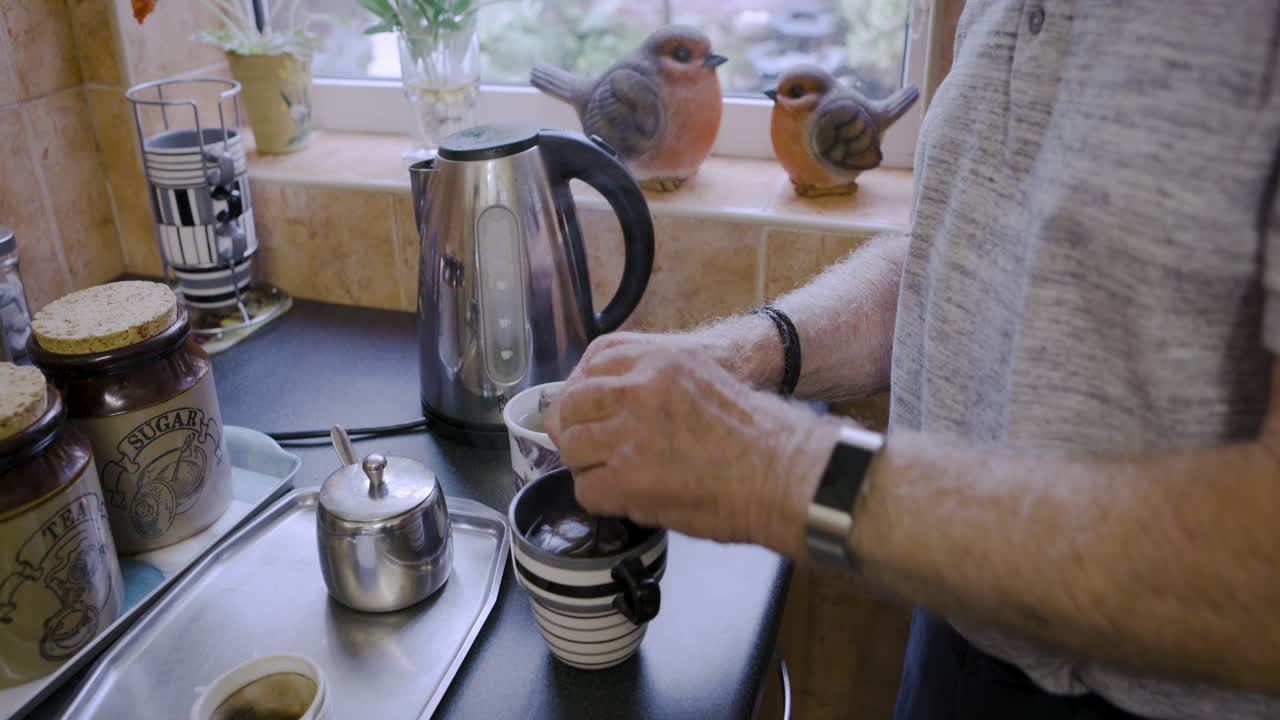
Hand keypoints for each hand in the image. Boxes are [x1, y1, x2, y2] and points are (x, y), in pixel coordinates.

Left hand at [547, 340, 836, 556]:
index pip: (592, 364)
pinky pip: (587, 489)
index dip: (584, 395)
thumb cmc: (757, 435)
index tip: (589, 413)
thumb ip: (656, 382)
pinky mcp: (630, 477)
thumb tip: (613, 405)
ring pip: (573, 447)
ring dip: (588, 467)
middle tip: (593, 452)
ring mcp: (631, 432)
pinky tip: (627, 499)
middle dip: (576, 431)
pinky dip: (602, 499)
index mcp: (659, 359)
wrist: (785, 472)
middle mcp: (640, 388)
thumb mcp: (703, 378)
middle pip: (572, 405)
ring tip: (616, 478)